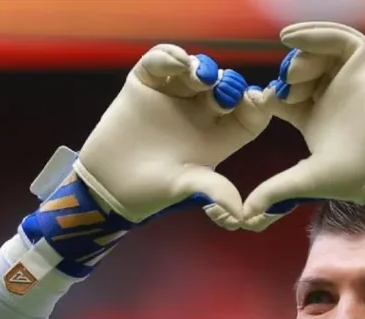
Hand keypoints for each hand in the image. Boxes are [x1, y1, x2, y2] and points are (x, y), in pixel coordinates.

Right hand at [78, 45, 269, 228]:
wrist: (108, 186)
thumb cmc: (151, 193)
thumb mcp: (186, 188)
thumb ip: (213, 191)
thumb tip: (240, 216)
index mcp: (219, 138)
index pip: (249, 115)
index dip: (257, 105)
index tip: (257, 99)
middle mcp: (200, 115)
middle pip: (226, 87)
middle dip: (229, 84)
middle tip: (224, 88)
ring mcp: (174, 97)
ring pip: (197, 70)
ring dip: (202, 68)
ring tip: (200, 76)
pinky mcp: (146, 85)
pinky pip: (162, 62)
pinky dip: (170, 57)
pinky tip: (177, 63)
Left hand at [242, 22, 364, 269]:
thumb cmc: (354, 175)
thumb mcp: (306, 179)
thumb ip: (275, 190)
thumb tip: (247, 214)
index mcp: (315, 120)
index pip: (285, 98)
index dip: (271, 96)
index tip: (260, 100)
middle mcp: (330, 97)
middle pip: (301, 72)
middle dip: (287, 77)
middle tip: (282, 89)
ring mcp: (348, 79)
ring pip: (319, 54)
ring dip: (301, 59)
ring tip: (293, 74)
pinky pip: (341, 39)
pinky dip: (317, 34)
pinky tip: (292, 39)